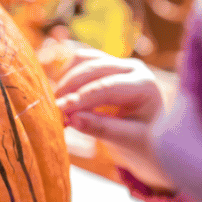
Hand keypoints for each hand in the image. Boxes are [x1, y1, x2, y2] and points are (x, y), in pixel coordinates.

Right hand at [49, 43, 176, 189]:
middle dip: (70, 88)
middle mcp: (133, 68)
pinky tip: (61, 95)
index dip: (82, 98)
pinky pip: (80, 60)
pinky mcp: (105, 63)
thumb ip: (102, 129)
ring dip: (66, 81)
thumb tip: (72, 118)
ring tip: (57, 106)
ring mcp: (119, 62)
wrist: (148, 136)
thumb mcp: (126, 140)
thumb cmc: (141, 141)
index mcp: (145, 85)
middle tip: (54, 111)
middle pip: (94, 68)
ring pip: (84, 60)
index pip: (108, 87)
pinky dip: (67, 75)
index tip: (60, 110)